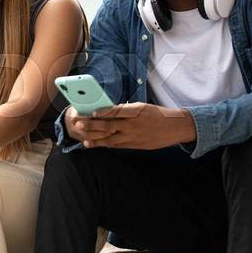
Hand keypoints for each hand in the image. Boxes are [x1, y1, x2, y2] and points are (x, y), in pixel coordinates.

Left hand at [71, 103, 195, 149]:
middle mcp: (133, 125)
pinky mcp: (133, 145)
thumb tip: (106, 110)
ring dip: (94, 137)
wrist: (173, 128)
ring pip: (110, 137)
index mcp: (136, 111)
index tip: (91, 112)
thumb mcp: (141, 107)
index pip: (117, 111)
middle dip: (92, 125)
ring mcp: (133, 136)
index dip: (103, 112)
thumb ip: (124, 110)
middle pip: (109, 125)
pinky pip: (115, 145)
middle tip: (78, 124)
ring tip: (81, 137)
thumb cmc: (156, 114)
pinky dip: (103, 144)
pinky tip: (92, 143)